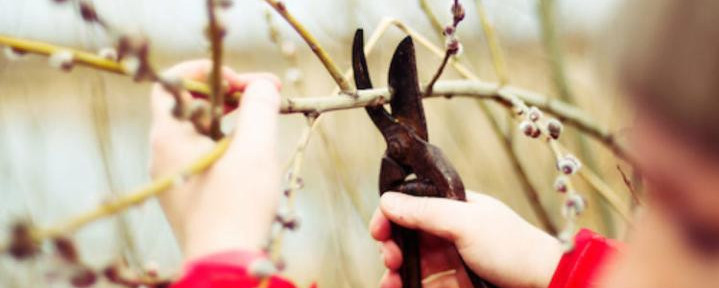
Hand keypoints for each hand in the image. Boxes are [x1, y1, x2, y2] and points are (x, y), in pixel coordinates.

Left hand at [148, 60, 281, 260]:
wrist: (224, 267)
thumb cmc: (237, 206)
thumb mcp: (255, 150)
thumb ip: (259, 108)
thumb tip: (263, 85)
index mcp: (168, 137)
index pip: (173, 82)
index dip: (207, 71)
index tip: (242, 81)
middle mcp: (162, 155)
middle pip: (191, 105)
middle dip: (229, 94)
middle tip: (266, 95)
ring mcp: (173, 178)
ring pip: (199, 131)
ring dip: (232, 118)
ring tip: (265, 122)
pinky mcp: (187, 196)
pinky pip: (203, 155)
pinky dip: (227, 144)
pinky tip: (254, 155)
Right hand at [370, 191, 561, 287]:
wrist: (545, 283)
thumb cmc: (513, 248)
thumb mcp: (466, 223)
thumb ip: (425, 212)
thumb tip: (387, 200)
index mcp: (453, 207)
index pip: (411, 204)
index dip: (390, 215)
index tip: (379, 231)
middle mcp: (448, 231)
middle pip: (405, 234)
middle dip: (389, 244)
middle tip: (389, 258)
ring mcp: (449, 259)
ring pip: (408, 261)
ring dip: (392, 269)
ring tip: (390, 280)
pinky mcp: (451, 283)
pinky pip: (419, 282)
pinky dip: (403, 284)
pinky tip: (395, 287)